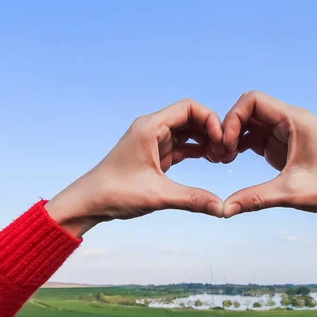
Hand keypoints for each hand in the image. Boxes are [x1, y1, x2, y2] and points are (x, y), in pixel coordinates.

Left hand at [45, 99, 224, 237]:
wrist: (89, 202)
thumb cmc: (115, 193)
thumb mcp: (158, 196)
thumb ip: (192, 199)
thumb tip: (222, 208)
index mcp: (150, 127)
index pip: (189, 108)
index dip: (211, 120)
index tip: (222, 141)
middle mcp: (152, 129)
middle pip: (191, 118)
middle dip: (212, 131)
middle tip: (227, 152)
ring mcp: (153, 142)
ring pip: (188, 133)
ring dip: (206, 142)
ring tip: (223, 158)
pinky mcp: (155, 156)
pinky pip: (182, 146)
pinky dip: (197, 151)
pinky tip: (211, 161)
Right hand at [221, 91, 316, 235]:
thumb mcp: (290, 193)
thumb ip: (255, 198)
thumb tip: (224, 209)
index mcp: (295, 120)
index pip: (253, 100)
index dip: (233, 117)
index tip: (227, 143)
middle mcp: (290, 120)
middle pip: (248, 108)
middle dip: (230, 126)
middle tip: (222, 153)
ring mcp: (285, 131)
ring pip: (249, 122)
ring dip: (233, 136)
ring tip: (224, 158)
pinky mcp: (281, 145)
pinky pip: (253, 135)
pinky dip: (240, 144)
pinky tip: (231, 160)